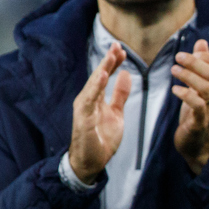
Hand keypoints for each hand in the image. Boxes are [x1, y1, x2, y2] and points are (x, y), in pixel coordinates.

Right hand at [70, 43, 130, 182]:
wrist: (91, 162)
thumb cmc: (101, 139)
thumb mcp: (116, 113)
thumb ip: (119, 94)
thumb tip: (126, 74)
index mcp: (96, 98)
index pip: (104, 76)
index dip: (112, 62)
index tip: (121, 49)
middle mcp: (88, 100)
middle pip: (98, 76)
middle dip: (107, 61)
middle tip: (116, 45)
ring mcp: (84, 108)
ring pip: (93, 85)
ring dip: (102, 70)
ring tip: (110, 56)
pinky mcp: (83, 118)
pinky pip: (90, 100)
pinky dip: (95, 87)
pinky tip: (101, 76)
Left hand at [172, 39, 208, 175]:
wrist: (198, 146)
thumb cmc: (198, 114)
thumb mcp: (201, 88)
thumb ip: (203, 65)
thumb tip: (202, 42)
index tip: (193, 54)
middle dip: (195, 62)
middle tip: (178, 58)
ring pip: (206, 88)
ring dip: (188, 76)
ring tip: (174, 71)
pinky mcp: (200, 123)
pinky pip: (197, 105)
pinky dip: (185, 94)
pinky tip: (175, 90)